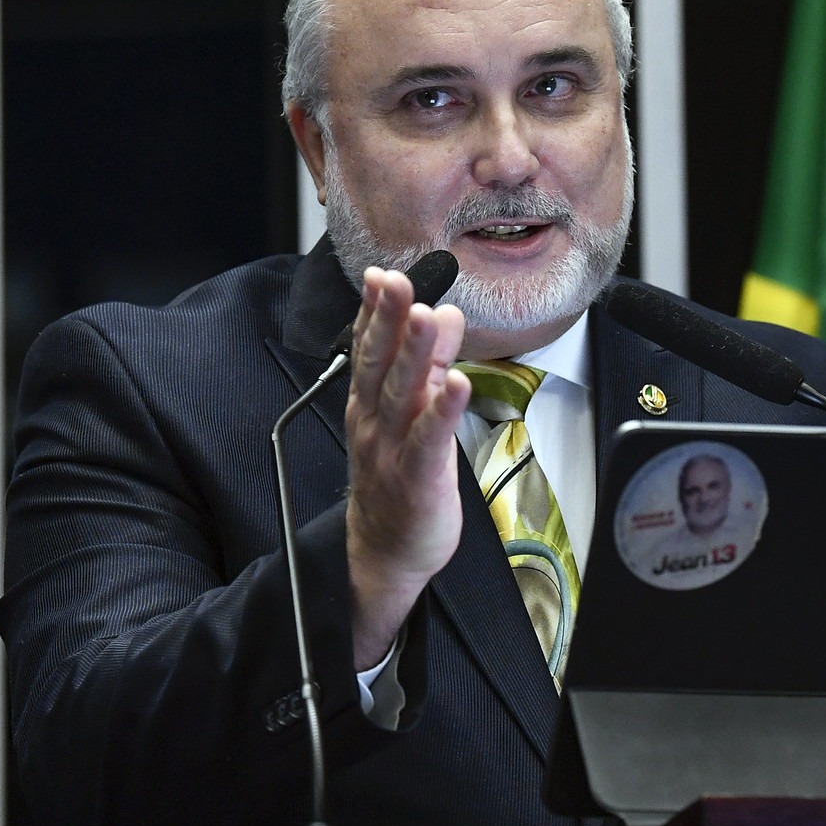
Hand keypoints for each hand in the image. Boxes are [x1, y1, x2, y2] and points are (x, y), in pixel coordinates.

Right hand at [343, 266, 469, 670]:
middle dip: (389, 320)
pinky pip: (430, 439)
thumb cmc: (398, 477)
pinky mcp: (418, 477)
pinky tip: (457, 381)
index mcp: (369, 404)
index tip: (382, 275)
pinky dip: (443, 410)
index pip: (369, 349)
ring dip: (415, 354)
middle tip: (398, 282)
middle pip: (380, 364)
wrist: (387, 550)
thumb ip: (427, 363)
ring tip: (428, 316)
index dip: (374, 312)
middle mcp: (375, 422)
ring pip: (402, 395)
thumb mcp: (411, 412)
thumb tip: (445, 312)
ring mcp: (393, 450)